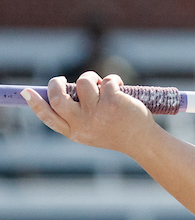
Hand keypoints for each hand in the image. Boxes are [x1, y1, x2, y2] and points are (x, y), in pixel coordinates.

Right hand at [22, 73, 158, 154]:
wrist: (142, 141)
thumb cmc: (117, 133)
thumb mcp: (91, 131)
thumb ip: (75, 118)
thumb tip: (61, 93)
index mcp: (75, 132)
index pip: (49, 117)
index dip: (36, 104)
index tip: (27, 92)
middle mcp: (83, 123)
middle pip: (58, 97)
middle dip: (56, 83)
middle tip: (62, 79)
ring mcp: (97, 112)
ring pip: (83, 82)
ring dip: (92, 77)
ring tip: (102, 85)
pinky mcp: (113, 102)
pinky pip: (107, 81)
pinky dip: (113, 80)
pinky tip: (120, 87)